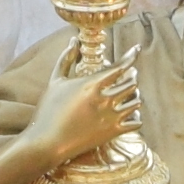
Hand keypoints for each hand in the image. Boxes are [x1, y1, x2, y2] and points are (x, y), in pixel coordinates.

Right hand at [12, 42, 138, 183]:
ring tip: (128, 95)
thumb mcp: (55, 81)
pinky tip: (128, 115)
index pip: (120, 66)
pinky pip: (136, 122)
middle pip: (131, 83)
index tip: (136, 49)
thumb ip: (66, 59)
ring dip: (134, 96)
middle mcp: (105, 99)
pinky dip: (135, 117)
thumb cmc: (48, 110)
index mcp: (92, 84)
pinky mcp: (113, 133)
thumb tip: (73, 41)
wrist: (47, 142)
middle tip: (129, 75)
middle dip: (132, 76)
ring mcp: (111, 117)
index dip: (131, 56)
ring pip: (136, 102)